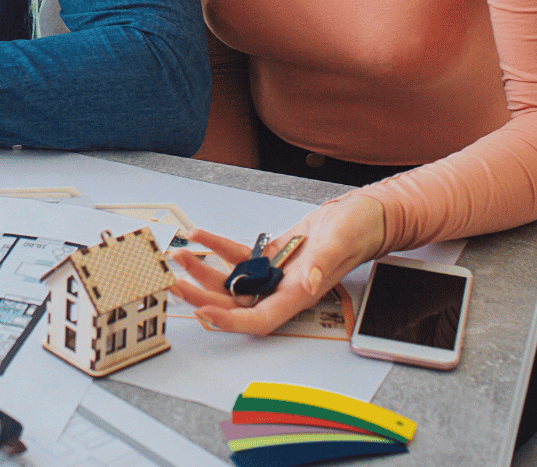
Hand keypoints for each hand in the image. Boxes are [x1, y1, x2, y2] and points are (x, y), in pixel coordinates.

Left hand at [169, 192, 386, 334]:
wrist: (362, 215)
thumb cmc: (358, 229)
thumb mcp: (341, 241)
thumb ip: (324, 263)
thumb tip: (307, 284)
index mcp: (299, 294)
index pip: (259, 319)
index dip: (230, 321)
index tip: (204, 313)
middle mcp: (283, 290)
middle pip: (236, 305)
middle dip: (202, 298)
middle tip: (174, 285)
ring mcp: (275, 275)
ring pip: (232, 283)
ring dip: (203, 273)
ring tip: (180, 257)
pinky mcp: (271, 258)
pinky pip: (238, 258)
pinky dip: (217, 248)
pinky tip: (200, 237)